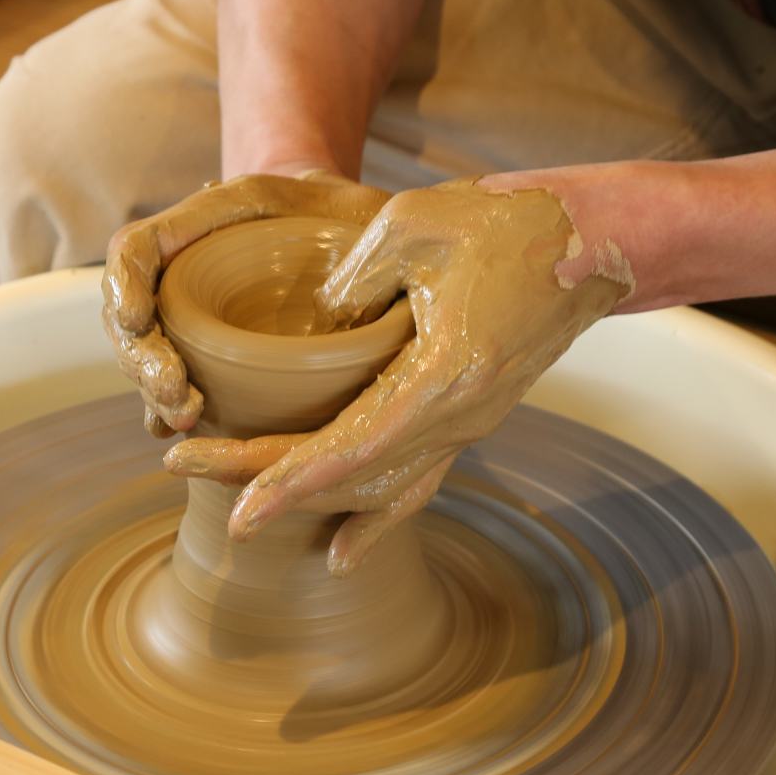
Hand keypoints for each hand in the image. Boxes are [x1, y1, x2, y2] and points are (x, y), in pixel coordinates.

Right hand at [102, 171, 389, 435]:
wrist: (345, 226)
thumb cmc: (355, 216)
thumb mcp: (365, 213)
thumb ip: (364, 243)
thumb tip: (350, 306)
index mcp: (210, 217)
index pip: (139, 246)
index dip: (125, 282)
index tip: (133, 320)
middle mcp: (185, 259)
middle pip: (128, 309)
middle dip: (142, 359)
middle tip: (177, 398)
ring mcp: (187, 305)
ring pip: (142, 349)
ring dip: (153, 389)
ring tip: (187, 418)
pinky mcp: (202, 345)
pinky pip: (166, 376)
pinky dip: (166, 405)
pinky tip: (182, 428)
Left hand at [165, 177, 634, 573]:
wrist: (593, 241)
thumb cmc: (505, 223)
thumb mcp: (411, 227)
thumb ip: (352, 280)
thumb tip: (308, 328)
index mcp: (447, 377)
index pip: (352, 449)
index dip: (287, 479)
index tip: (233, 501)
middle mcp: (461, 418)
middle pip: (351, 475)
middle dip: (264, 478)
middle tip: (182, 464)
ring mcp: (470, 425)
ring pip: (380, 488)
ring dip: (308, 499)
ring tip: (232, 502)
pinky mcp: (471, 416)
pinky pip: (417, 481)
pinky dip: (374, 518)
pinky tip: (340, 552)